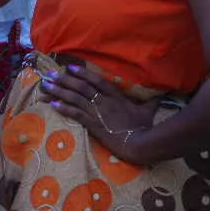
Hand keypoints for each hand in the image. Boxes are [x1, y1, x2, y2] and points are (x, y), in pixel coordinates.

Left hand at [40, 62, 155, 161]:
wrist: (140, 143)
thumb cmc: (144, 128)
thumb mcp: (148, 111)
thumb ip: (152, 101)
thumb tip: (163, 93)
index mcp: (117, 96)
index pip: (97, 81)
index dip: (84, 73)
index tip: (71, 67)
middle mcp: (105, 101)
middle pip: (82, 87)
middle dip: (65, 80)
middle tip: (51, 74)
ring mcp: (98, 112)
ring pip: (75, 98)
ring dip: (59, 91)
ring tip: (46, 86)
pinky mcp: (93, 125)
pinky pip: (76, 114)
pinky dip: (64, 108)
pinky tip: (52, 104)